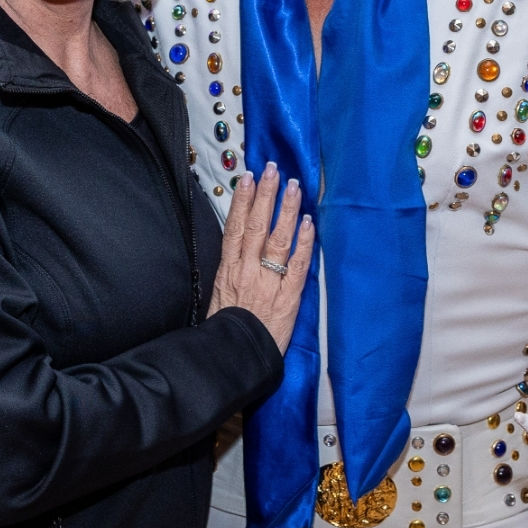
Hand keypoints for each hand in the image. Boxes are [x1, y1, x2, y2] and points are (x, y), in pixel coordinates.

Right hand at [207, 162, 313, 353]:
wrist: (233, 358)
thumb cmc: (225, 327)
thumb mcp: (218, 294)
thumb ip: (230, 269)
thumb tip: (237, 246)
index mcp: (228, 268)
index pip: (235, 226)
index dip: (242, 200)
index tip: (248, 177)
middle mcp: (247, 270)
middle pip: (256, 225)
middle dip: (265, 194)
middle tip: (273, 169)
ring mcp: (268, 282)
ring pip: (277, 238)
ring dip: (286, 210)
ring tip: (293, 186)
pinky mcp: (287, 297)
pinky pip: (297, 265)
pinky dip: (304, 243)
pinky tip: (309, 223)